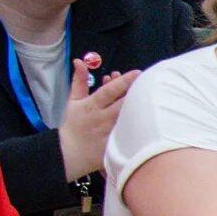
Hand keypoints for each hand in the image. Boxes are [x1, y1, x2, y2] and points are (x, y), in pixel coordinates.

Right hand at [53, 55, 138, 179]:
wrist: (68, 154)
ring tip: (148, 98)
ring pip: (129, 118)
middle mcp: (101, 119)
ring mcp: (110, 133)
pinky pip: (131, 134)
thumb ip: (79, 81)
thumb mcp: (73, 101)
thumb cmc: (72, 125)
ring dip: (139, 107)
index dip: (123, 81)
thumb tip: (79, 61)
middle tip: (147, 84)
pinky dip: (138, 125)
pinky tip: (146, 118)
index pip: (109, 91)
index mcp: (91, 106)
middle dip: (136, 93)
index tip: (137, 73)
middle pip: (124, 103)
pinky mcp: (115, 146)